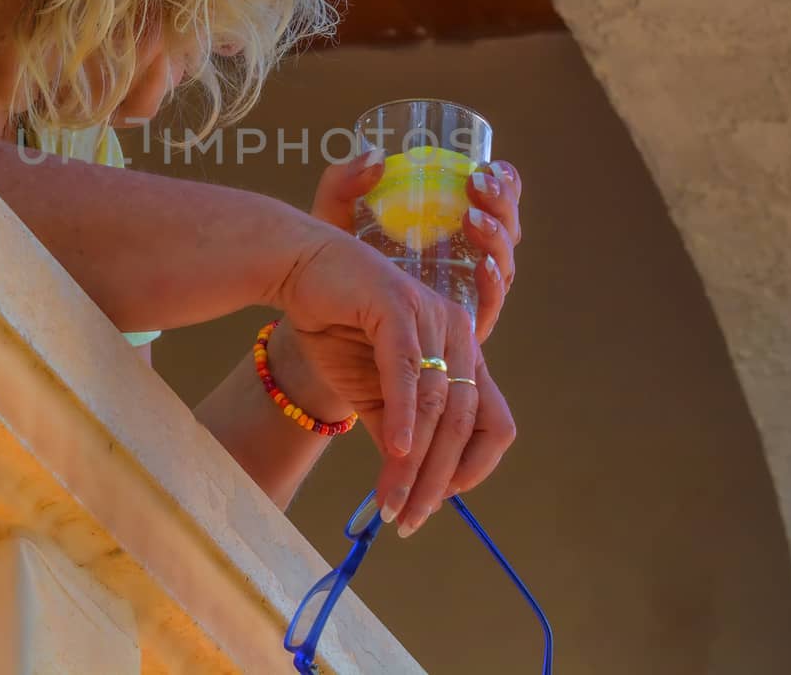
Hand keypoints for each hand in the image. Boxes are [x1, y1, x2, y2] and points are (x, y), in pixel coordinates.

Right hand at [271, 226, 516, 536]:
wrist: (297, 271)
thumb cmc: (337, 327)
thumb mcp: (372, 391)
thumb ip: (396, 429)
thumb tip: (410, 483)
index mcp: (463, 353)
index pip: (493, 422)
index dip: (473, 468)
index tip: (438, 502)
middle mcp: (459, 333)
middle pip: (464, 422)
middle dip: (437, 480)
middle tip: (409, 521)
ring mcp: (432, 316)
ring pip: (436, 405)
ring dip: (414, 463)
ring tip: (391, 503)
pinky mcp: (398, 305)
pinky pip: (408, 372)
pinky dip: (404, 416)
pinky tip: (395, 452)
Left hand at [310, 150, 523, 341]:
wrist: (327, 326)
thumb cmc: (338, 268)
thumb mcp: (336, 221)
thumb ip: (343, 185)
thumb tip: (374, 157)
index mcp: (450, 228)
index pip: (493, 200)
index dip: (503, 182)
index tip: (488, 165)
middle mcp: (469, 258)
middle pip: (505, 229)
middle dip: (501, 204)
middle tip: (479, 185)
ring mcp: (469, 293)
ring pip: (503, 262)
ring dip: (497, 238)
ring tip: (474, 220)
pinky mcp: (463, 329)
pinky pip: (489, 307)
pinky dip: (493, 285)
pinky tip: (484, 267)